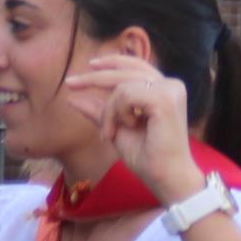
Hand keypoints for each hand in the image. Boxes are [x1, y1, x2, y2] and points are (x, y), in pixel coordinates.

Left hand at [62, 50, 204, 202]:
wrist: (164, 177)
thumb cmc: (146, 157)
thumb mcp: (116, 129)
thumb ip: (99, 111)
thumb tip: (72, 97)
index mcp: (162, 89)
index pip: (134, 65)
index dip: (111, 62)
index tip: (88, 66)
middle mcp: (170, 85)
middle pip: (124, 70)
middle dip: (94, 78)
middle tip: (70, 83)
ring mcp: (169, 90)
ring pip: (121, 86)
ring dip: (108, 111)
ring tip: (110, 133)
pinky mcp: (165, 99)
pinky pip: (126, 95)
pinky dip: (117, 113)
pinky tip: (127, 128)